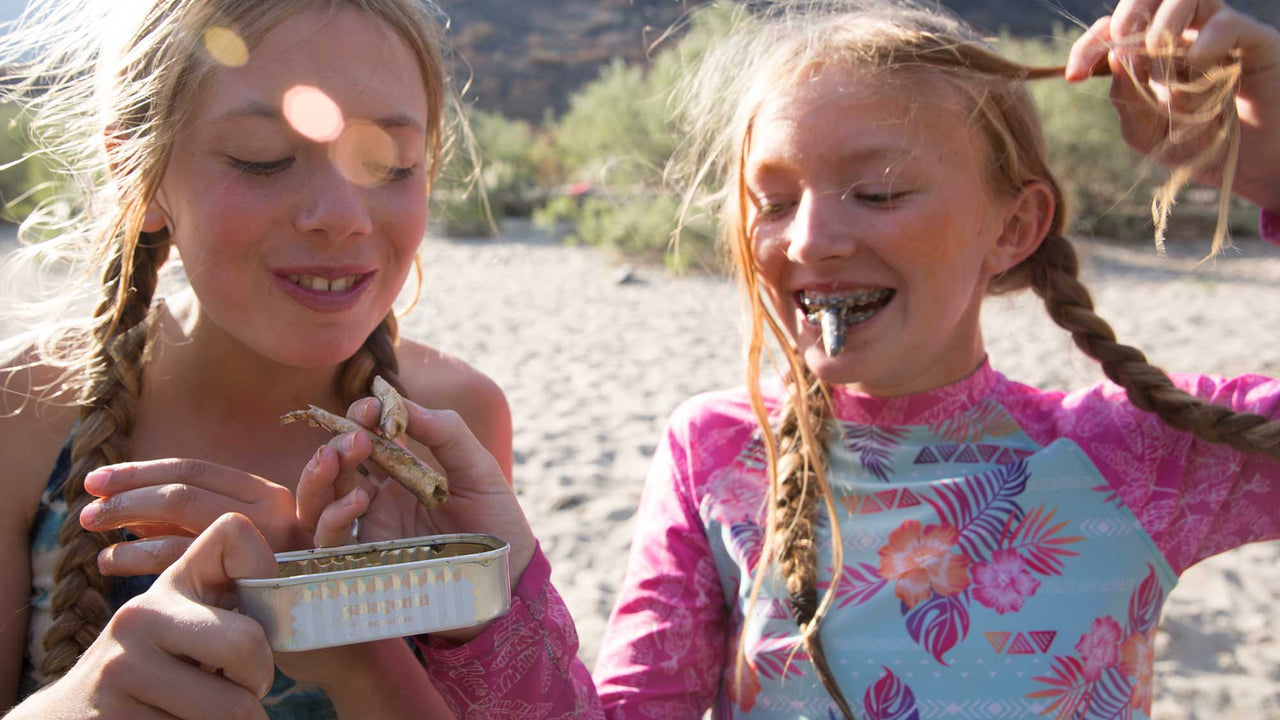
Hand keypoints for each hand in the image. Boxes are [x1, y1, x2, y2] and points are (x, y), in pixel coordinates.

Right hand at [7, 514, 274, 719]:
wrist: (72, 717)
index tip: (269, 613)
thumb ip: (231, 600)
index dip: (269, 572)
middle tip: (246, 689)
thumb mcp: (188, 624)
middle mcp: (141, 614)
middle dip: (260, 678)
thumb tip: (303, 591)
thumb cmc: (159, 669)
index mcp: (172, 582)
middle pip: (247, 643)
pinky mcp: (113, 718)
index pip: (235, 535)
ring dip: (239, 719)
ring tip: (208, 711)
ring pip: (232, 707)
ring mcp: (122, 666)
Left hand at [80, 459, 309, 576]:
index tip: (98, 480)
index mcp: (265, 492)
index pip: (194, 468)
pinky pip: (179, 556)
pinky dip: (136, 555)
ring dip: (126, 520)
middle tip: (87, 506)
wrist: (323, 633)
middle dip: (127, 493)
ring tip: (93, 530)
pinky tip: (112, 561)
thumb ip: (201, 522)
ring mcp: (263, 538)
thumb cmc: (278, 586)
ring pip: (178, 514)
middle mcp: (268, 507)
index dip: (140, 470)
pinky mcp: (252, 573)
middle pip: (181, 487)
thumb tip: (139, 511)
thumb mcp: (245, 542)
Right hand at [296, 397, 535, 588]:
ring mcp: (371, 530)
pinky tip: (359, 500)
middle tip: (355, 436)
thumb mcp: (478, 470)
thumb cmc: (496, 522)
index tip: (371, 406)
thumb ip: (447, 434)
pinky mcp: (368, 562)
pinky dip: (335, 517)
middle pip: (335, 468)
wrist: (508, 575)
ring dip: (320, 476)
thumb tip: (403, 402)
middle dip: (336, 443)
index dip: (361, 418)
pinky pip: (332, 541)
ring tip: (337, 457)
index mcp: (402, 474)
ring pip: (320, 501)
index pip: (366, 438)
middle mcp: (379, 500)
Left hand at [1066, 0, 1279, 210]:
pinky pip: (1222, 24)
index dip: (1089, 45)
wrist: (1252, 165)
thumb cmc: (1199, 145)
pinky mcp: (1254, 39)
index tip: (1073, 76)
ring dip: (1163, 32)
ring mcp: (1218, 31)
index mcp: (1152, 52)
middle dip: (1125, 18)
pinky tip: (1203, 80)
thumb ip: (1127, 100)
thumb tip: (1116, 58)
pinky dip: (1201, 52)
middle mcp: (1184, 33)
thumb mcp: (1148, 133)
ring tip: (1166, 78)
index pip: (1113, 28)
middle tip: (1123, 53)